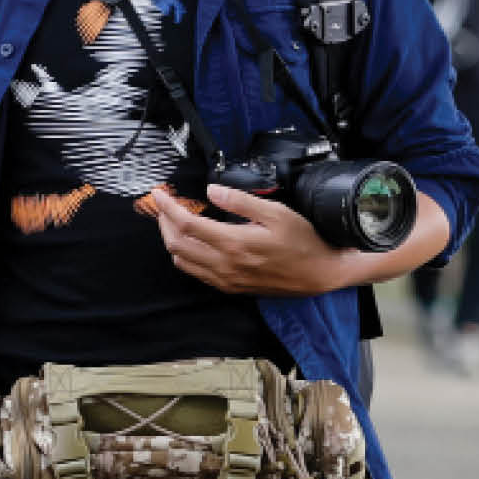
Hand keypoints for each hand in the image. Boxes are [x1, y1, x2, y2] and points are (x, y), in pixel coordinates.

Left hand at [155, 182, 355, 294]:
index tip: (159, 194)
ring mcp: (225, 280)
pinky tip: (192, 241)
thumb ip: (240, 201)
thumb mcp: (276, 212)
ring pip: (182, 261)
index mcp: (234, 244)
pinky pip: (196, 273)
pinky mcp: (230, 288)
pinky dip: (185, 255)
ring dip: (172, 239)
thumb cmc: (302, 242)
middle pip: (176, 244)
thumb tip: (211, 190)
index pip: (187, 225)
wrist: (319, 274)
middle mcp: (224, 266)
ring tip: (175, 221)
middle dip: (164, 222)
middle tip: (164, 205)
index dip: (167, 208)